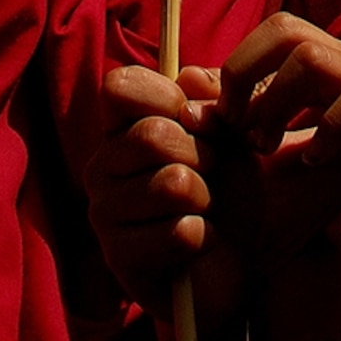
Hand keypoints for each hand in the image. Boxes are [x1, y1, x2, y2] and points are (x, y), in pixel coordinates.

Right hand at [84, 62, 241, 312]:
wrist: (238, 264)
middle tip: (209, 177)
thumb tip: (189, 77)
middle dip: (203, 156)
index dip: (166, 96)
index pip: (119, 87)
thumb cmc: (231, 191)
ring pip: (172, 185)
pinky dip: (205, 237)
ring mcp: (104, 215)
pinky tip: (197, 245)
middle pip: (153, 136)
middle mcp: (101, 167)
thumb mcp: (235, 134)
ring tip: (202, 211)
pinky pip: (180, 232)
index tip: (195, 120)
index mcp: (121, 129)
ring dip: (206, 200)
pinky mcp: (120, 260)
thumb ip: (216, 98)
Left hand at [222, 12, 340, 200]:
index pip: (271, 32)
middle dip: (243, 71)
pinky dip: (325, 135)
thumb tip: (239, 136)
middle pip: (281, 29)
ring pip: (306, 60)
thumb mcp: (339, 131)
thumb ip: (292, 130)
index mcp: (334, 59)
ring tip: (269, 146)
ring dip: (275, 104)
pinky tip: (322, 159)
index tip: (221, 117)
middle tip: (236, 124)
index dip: (233, 65)